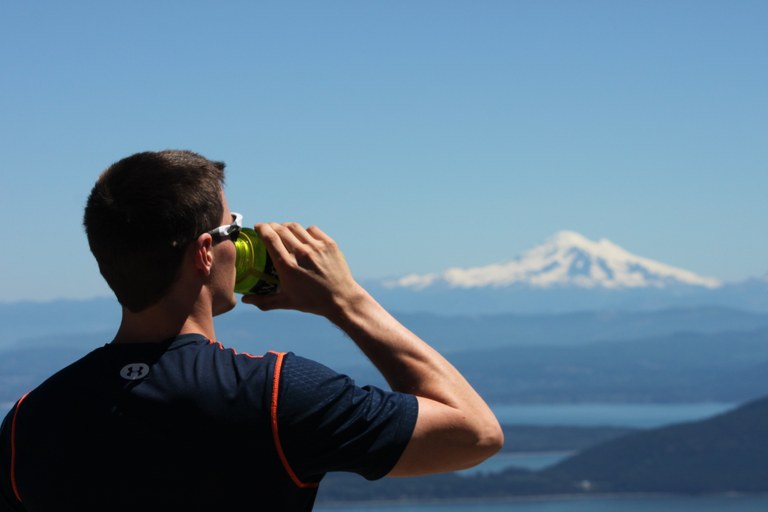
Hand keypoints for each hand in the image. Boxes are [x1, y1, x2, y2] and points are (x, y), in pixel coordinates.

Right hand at [241, 223, 364, 317]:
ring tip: (284, 230)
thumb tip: (245, 299)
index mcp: (287, 266)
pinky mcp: (329, 244)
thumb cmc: (312, 302)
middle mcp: (301, 253)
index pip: (270, 237)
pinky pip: (312, 230)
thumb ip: (263, 301)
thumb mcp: (286, 302)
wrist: (341, 299)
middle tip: (268, 229)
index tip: (258, 227)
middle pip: (281, 228)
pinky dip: (304, 231)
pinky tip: (302, 237)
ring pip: (296, 227)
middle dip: (272, 226)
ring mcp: (316, 247)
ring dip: (286, 226)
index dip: (261, 228)